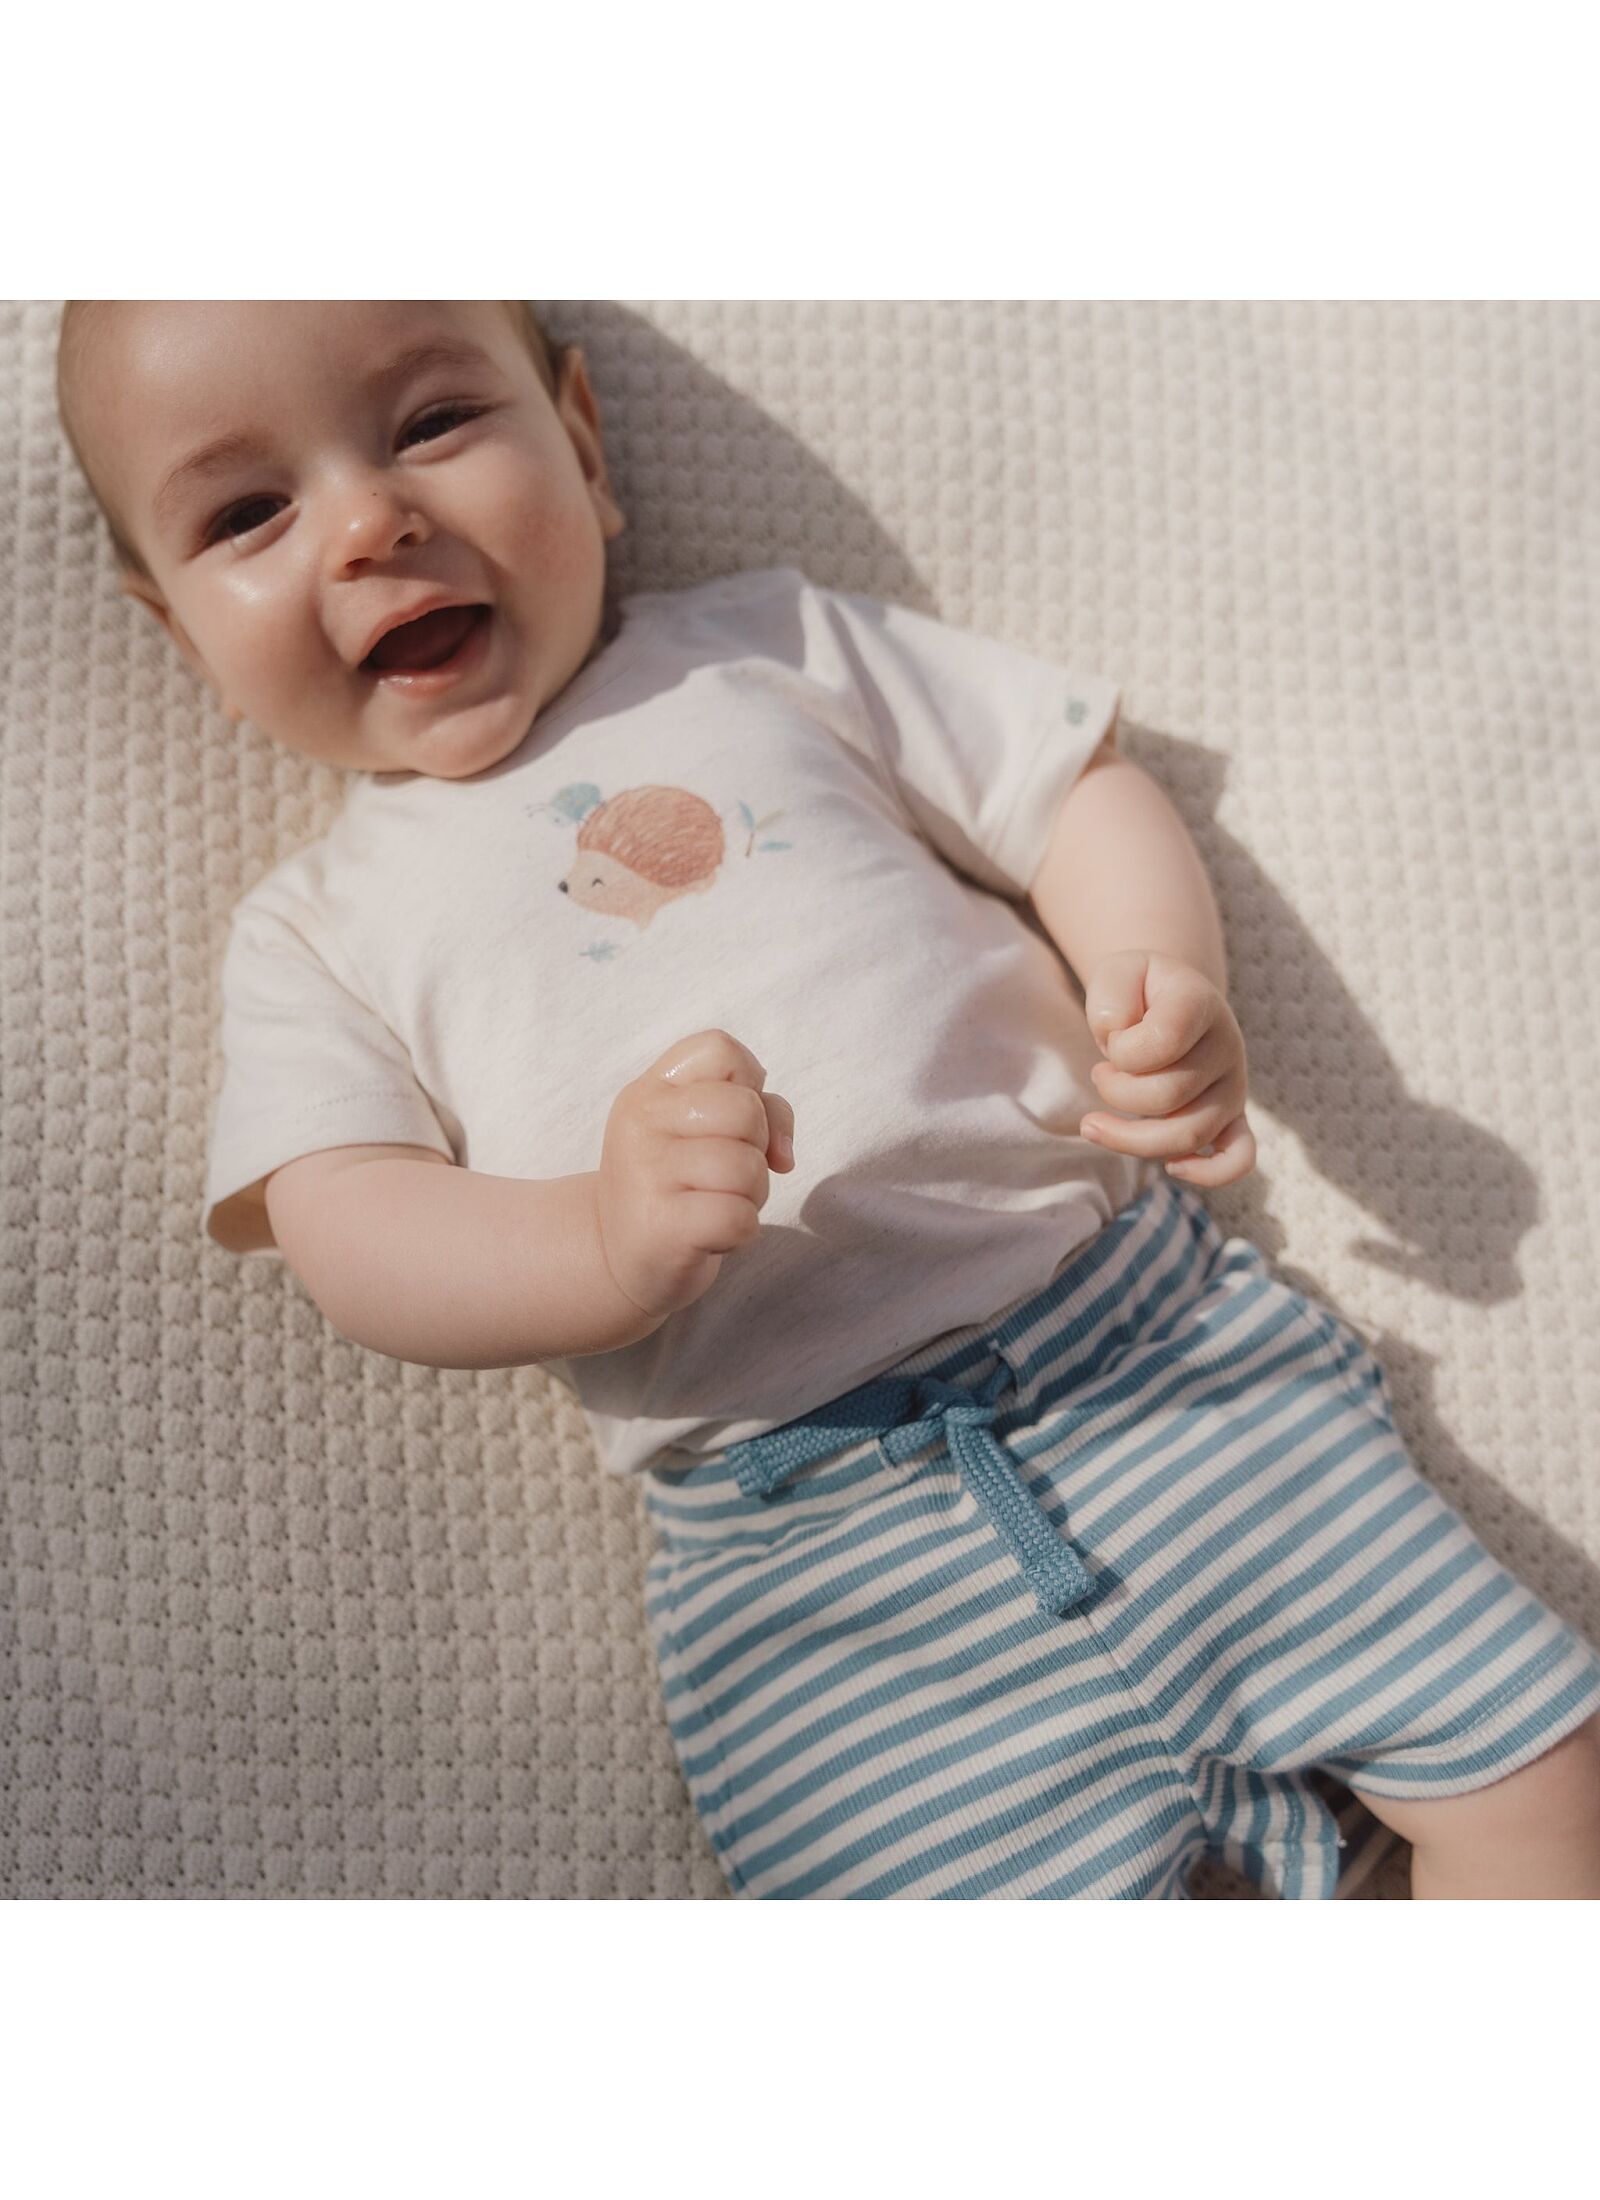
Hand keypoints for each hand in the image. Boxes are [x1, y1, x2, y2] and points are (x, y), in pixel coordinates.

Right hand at [594, 1029, 796, 1321]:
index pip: (721, 1049)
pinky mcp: (661, 1227)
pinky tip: (712, 1235)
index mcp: (651, 1089)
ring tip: (717, 1204)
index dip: (749, 1084)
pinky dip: (742, 1232)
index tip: (732, 1123)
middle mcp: (642, 1122)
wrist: (614, 1258)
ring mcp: (647, 1173)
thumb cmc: (675, 1186)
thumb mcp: (703, 1131)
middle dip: (756, 1148)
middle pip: (745, 1110)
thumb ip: (758, 1110)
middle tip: (725, 1175)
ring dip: (752, 1195)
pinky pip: (739, 1217)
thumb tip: (783, 1152)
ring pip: (747, 1167)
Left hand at [1080, 950, 1256, 1187]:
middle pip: (1169, 1096)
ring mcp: (1233, 1087)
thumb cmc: (1138, 991)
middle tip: (1101, 1072)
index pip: (1162, 1042)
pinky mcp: (1233, 1118)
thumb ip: (1109, 997)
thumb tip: (1117, 1042)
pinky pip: (1239, 1158)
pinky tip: (1172, 1167)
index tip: (1111, 1041)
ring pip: (1188, 1135)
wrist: (1168, 1000)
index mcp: (1202, 1003)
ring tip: (1095, 1123)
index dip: (1121, 1050)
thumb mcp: (1115, 973)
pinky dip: (1208, 1172)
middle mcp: (1227, 1046)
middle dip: (1116, 1092)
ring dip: (1129, 1138)